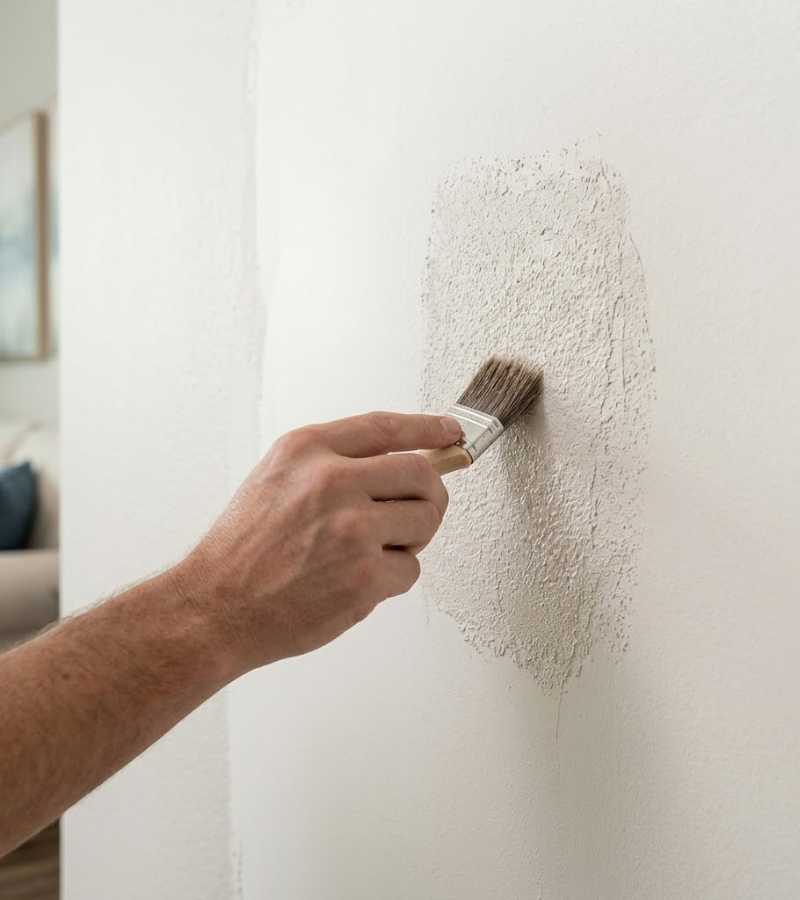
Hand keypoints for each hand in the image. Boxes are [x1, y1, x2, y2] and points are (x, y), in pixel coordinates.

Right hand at [174, 412, 461, 675]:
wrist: (215, 607)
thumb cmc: (243, 549)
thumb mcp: (275, 479)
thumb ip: (332, 464)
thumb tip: (396, 464)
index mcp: (307, 451)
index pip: (385, 428)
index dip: (426, 429)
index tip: (449, 433)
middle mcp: (331, 482)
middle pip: (421, 476)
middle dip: (429, 497)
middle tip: (415, 514)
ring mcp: (351, 530)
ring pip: (424, 523)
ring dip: (408, 541)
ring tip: (367, 553)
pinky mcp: (364, 577)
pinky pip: (410, 570)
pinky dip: (391, 579)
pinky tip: (353, 582)